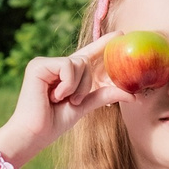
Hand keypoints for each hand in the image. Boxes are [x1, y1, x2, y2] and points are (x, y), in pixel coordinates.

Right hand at [0, 39, 125, 164]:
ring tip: (61, 100)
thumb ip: (104, 95)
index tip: (120, 34)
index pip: (88, 56)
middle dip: (85, 84)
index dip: (102, 45)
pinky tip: (54, 95)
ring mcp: (46, 64)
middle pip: (86, 61)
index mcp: (66, 75)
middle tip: (73, 101)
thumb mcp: (84, 106)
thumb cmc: (54, 122)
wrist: (34, 134)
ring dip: (76, 86)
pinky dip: (67, 84)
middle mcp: (56, 66)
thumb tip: (133, 95)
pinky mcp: (38, 65)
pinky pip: (67, 66)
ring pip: (78, 63)